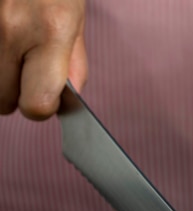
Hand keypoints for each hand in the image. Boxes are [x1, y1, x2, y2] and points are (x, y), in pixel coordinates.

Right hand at [0, 0, 86, 118]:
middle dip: (13, 91)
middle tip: (21, 66)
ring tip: (9, 44)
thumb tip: (64, 99)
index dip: (41, 106)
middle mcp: (11, 29)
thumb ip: (72, 59)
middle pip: (2, 102)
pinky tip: (0, 33)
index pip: (37, 106)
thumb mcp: (74, 11)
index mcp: (50, 31)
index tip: (43, 94)